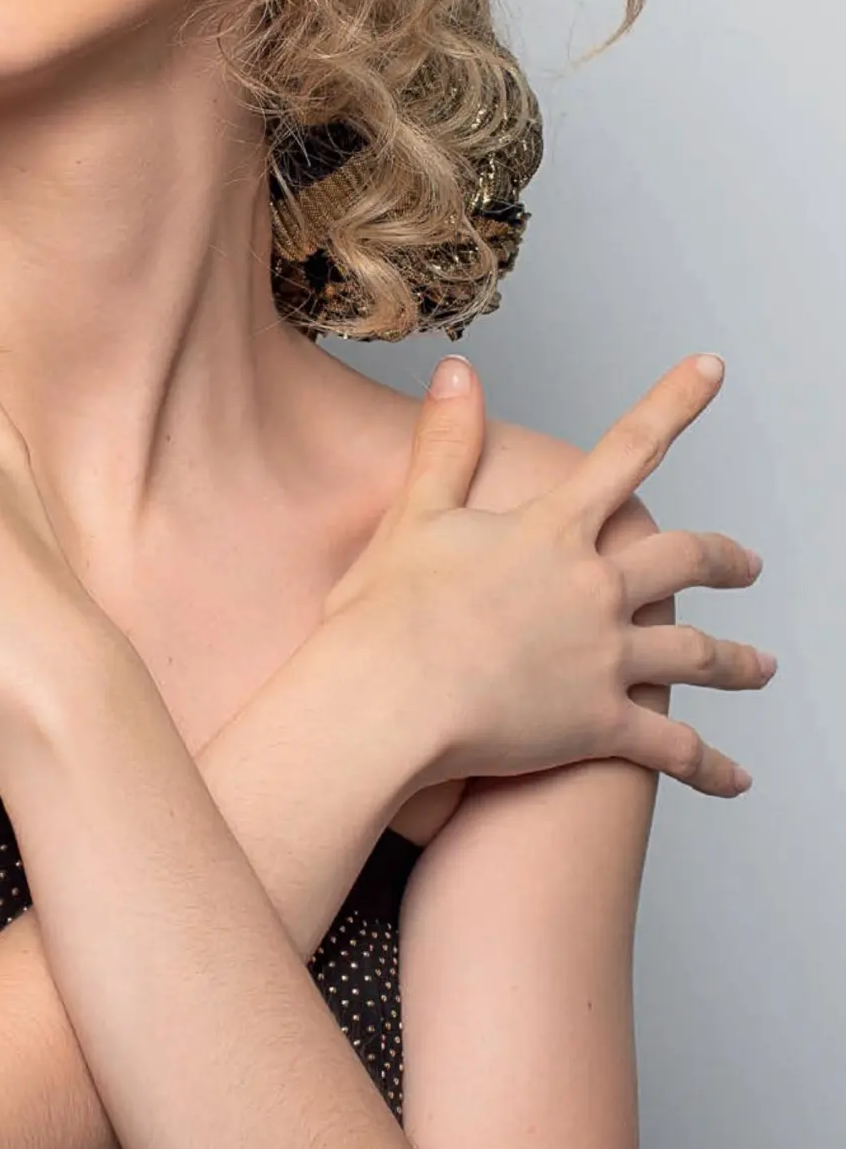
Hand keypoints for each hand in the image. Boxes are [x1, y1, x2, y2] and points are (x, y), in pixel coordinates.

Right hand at [309, 355, 770, 797]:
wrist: (388, 701)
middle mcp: (595, 588)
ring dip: (739, 662)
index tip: (711, 369)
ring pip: (697, 656)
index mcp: (553, 530)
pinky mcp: (602, 727)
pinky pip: (673, 748)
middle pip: (683, 561)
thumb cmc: (386, 615)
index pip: (628, 448)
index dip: (674, 402)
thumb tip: (458, 371)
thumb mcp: (413, 513)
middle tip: (747, 564)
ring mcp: (606, 659)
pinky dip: (711, 765)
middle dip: (723, 559)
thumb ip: (445, 441)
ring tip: (763, 669)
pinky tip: (736, 779)